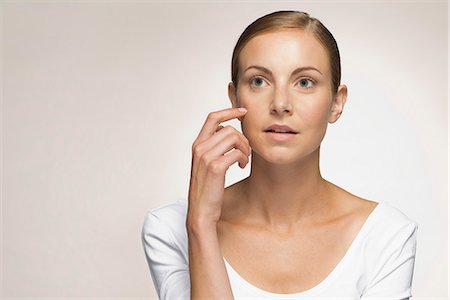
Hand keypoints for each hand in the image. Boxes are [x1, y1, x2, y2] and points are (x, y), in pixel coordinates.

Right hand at [187, 107, 250, 226]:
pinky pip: (237, 153)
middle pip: (229, 129)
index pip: (212, 118)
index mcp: (197, 145)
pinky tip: (242, 166)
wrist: (201, 211)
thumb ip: (213, 147)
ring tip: (244, 160)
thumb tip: (227, 131)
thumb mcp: (205, 164)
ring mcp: (206, 157)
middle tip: (246, 152)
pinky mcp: (215, 167)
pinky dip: (244, 158)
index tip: (243, 111)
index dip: (229, 111)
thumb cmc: (207, 189)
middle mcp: (199, 148)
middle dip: (243, 139)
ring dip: (245, 148)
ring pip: (234, 138)